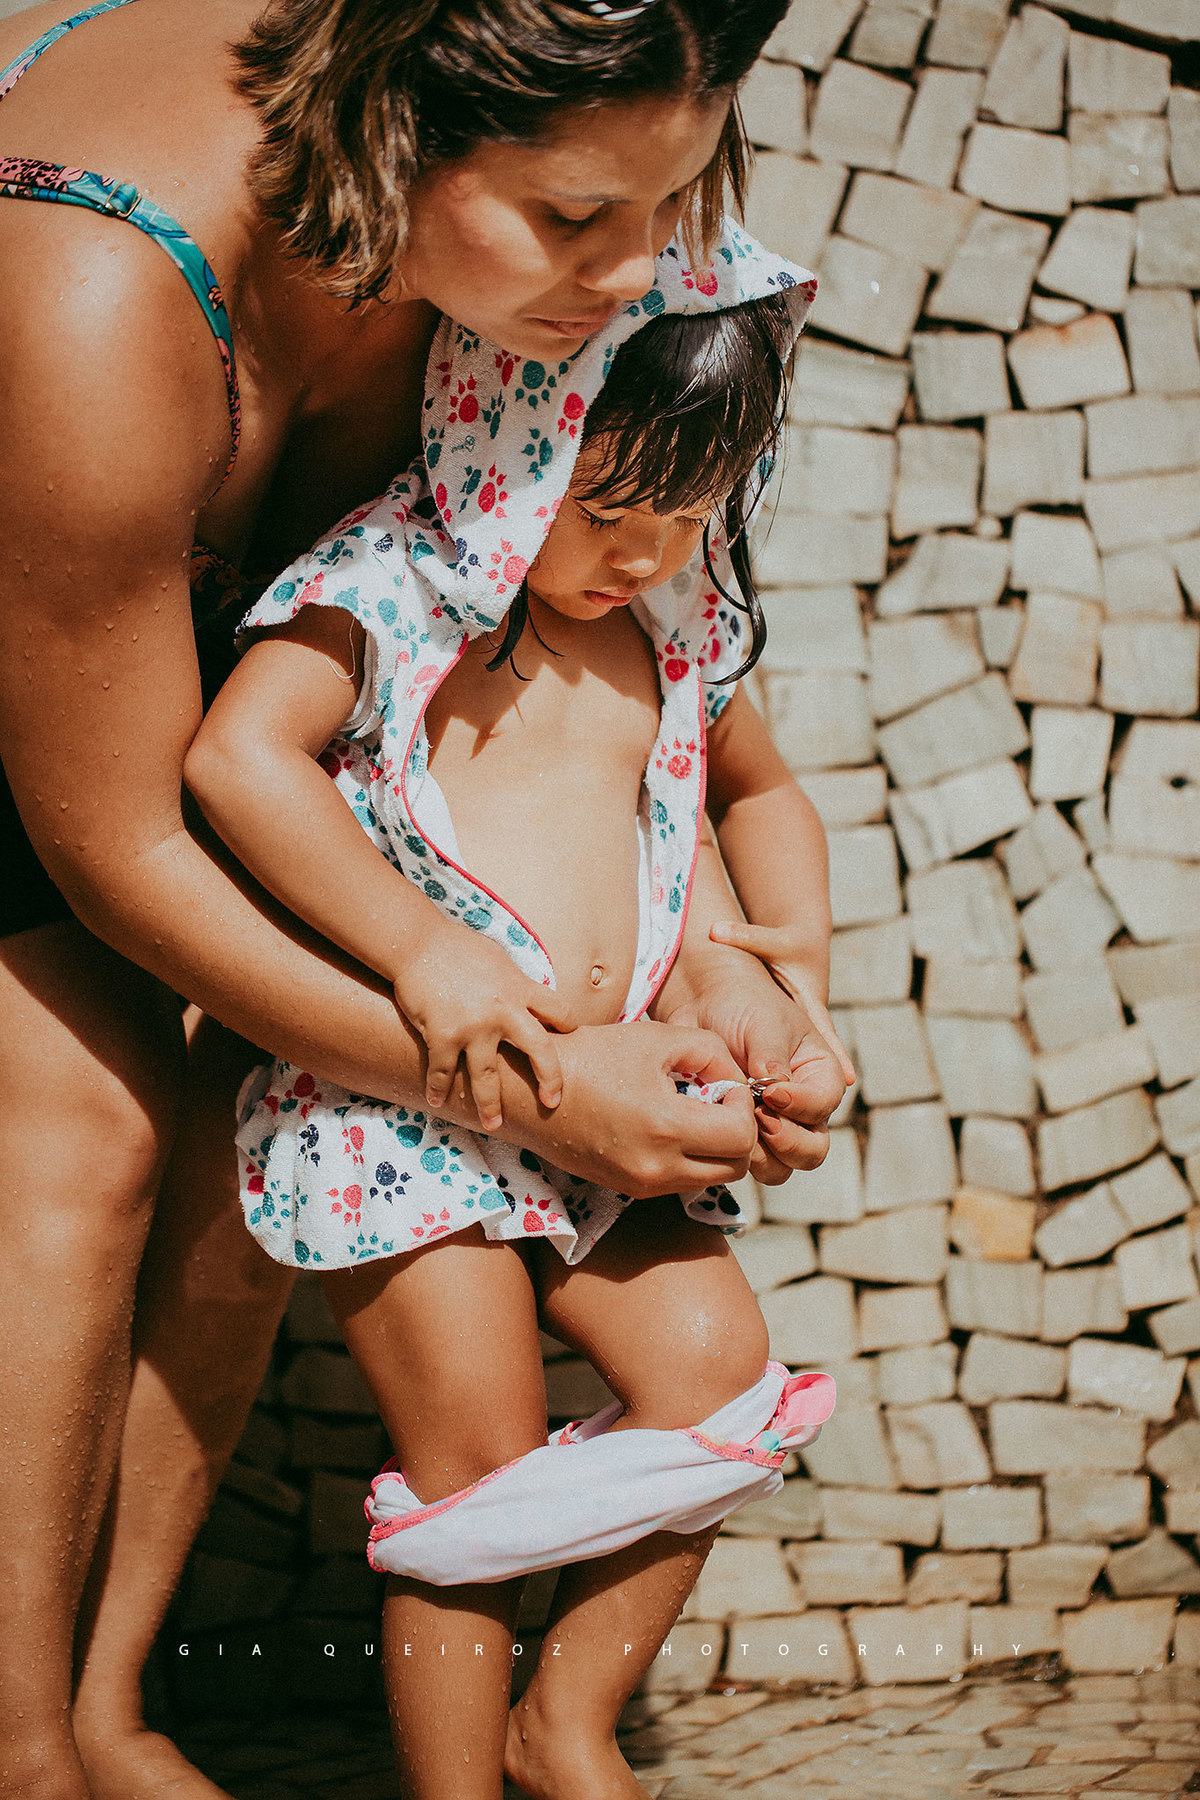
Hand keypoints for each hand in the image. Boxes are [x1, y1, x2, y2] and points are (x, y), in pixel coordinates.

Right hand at [394, 919, 574, 1130]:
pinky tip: (437, 1102)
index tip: (569, 1038)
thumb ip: (514, 981)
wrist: (416, 942)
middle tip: (551, 1101)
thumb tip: (525, 992)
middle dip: (549, 1079)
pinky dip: (439, 1089)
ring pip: (487, 1076)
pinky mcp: (443, 1036)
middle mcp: (503, 1010)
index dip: (567, 1026)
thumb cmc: (456, 946)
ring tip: (493, 1124)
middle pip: (539, 1050)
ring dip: (489, 1104)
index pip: (559, 1012)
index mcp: (519, 988)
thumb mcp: (497, 958)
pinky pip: (444, 1072)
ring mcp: (473, 1027)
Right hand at [510, 1020, 758, 1198]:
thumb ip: (712, 1052)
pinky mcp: (629, 1189)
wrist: (530, 1091)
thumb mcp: (658, 1038)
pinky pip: (681, 1181)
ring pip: (711, 1179)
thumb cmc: (592, 1056)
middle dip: (738, 1131)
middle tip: (717, 1100)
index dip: (744, 1105)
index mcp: (665, 1128)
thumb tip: (735, 1081)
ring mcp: (642, 1184)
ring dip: (715, 1147)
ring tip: (692, 1111)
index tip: (723, 1084)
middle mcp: (656, 1168)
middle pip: (736, 1168)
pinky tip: (668, 1125)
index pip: (742, 1136)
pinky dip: (689, 1157)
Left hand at [660, 948, 850, 1183]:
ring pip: (780, 1168)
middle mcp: (802, 1108)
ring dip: (758, 1156)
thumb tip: (776, 1092)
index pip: (824, 1105)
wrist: (704, 1005)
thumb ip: (772, 1059)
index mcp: (820, 1076)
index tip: (770, 1092)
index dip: (800, 1106)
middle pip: (812, 1151)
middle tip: (757, 1118)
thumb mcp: (764, 1023)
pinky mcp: (742, 1136)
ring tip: (732, 1125)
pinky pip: (744, 1163)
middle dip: (786, 1142)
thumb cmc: (743, 1005)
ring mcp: (772, 1126)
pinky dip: (731, 1153)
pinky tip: (712, 1127)